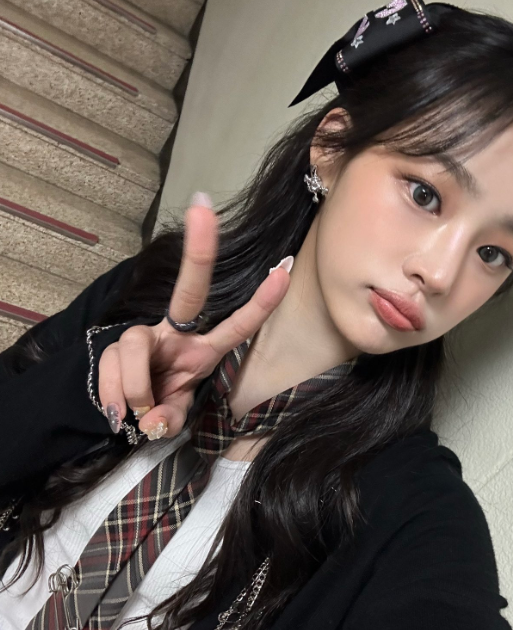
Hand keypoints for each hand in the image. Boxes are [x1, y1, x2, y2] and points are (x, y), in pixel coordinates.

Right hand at [98, 194, 291, 439]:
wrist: (122, 413)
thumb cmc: (161, 407)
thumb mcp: (174, 419)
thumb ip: (169, 420)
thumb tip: (151, 421)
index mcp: (203, 350)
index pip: (237, 325)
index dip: (261, 301)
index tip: (284, 267)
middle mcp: (176, 334)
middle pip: (189, 290)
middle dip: (199, 252)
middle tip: (204, 209)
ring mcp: (143, 337)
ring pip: (133, 347)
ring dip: (135, 389)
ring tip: (134, 415)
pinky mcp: (113, 347)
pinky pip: (111, 369)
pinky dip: (114, 399)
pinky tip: (119, 413)